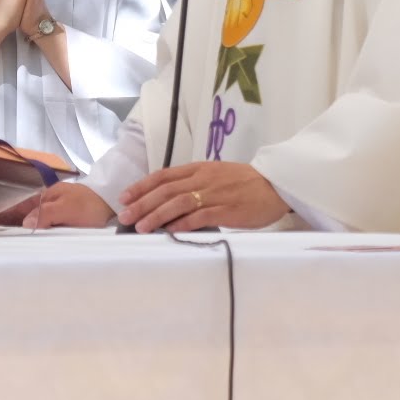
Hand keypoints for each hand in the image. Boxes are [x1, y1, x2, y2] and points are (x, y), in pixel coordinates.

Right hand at [0, 182, 113, 229]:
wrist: (113, 205)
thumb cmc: (90, 205)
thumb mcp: (67, 209)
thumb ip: (46, 214)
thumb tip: (25, 223)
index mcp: (47, 196)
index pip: (20, 206)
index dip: (5, 214)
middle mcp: (49, 202)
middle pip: (24, 213)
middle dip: (8, 222)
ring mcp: (56, 211)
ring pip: (33, 220)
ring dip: (20, 227)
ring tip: (5, 239)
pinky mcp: (64, 220)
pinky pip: (44, 226)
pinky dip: (34, 231)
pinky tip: (30, 239)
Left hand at [118, 162, 290, 232]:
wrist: (275, 185)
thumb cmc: (244, 183)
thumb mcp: (215, 175)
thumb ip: (193, 184)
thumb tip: (167, 201)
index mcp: (199, 168)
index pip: (163, 176)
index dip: (141, 186)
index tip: (124, 197)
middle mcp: (203, 179)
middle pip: (166, 190)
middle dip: (142, 203)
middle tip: (124, 216)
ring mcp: (215, 194)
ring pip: (178, 203)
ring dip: (157, 215)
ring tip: (141, 227)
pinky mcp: (227, 210)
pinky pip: (200, 216)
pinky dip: (183, 223)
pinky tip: (170, 230)